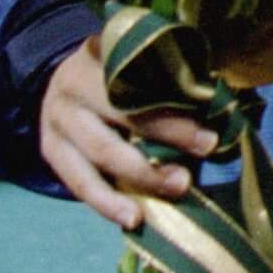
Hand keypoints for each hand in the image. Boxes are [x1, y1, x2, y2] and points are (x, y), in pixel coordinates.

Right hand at [39, 34, 216, 228]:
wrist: (61, 87)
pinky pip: (80, 183)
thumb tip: (222, 99)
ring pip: (100, 152)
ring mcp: (56, 119)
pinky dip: (108, 203)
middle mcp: (73, 83)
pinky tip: (134, 218)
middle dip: (167, 133)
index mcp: (100, 53)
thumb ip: (169, 73)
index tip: (211, 119)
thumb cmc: (118, 76)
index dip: (175, 93)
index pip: (140, 74)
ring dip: (142, 175)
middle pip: (122, 112)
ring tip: (178, 189)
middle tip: (207, 148)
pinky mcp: (51, 151)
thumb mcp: (136, 61)